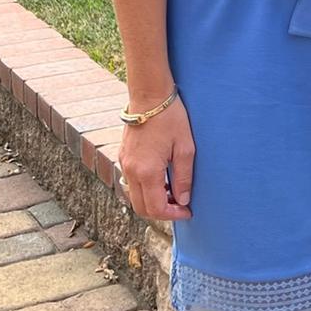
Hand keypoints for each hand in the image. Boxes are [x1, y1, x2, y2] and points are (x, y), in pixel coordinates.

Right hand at [117, 97, 195, 222]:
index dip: (173, 214)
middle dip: (161, 213)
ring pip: (134, 196)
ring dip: (152, 201)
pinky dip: (145, 189)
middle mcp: (131, 171)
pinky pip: (131, 183)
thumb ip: (183, 177)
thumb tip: (183, 200)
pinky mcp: (123, 156)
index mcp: (147, 171)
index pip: (156, 208)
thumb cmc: (171, 118)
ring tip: (172, 191)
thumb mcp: (185, 148)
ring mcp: (124, 164)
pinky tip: (161, 179)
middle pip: (141, 208)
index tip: (187, 211)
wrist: (149, 96)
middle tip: (180, 206)